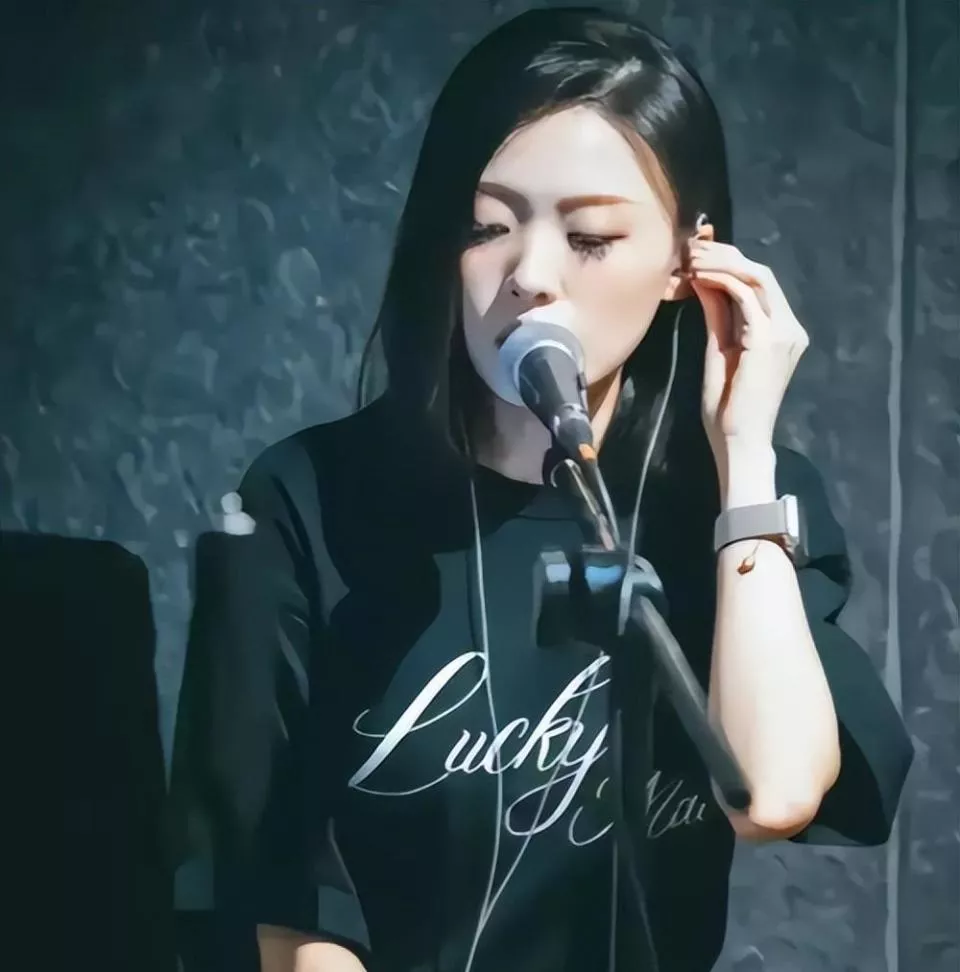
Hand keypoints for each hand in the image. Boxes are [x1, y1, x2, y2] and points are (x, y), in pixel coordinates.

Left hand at [688, 240, 808, 459]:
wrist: (738, 440)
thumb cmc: (727, 407)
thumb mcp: (719, 349)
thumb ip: (717, 315)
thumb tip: (704, 281)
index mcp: (782, 330)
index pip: (760, 282)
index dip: (729, 261)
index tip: (697, 253)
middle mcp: (790, 327)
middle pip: (761, 273)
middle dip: (724, 255)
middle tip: (691, 247)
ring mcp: (784, 333)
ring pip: (758, 278)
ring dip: (721, 262)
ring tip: (691, 257)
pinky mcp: (769, 341)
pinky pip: (748, 298)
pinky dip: (722, 281)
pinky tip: (698, 277)